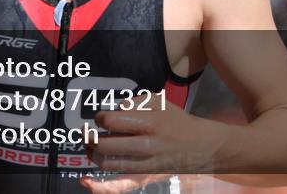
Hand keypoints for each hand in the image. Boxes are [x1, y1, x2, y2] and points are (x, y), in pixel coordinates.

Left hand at [79, 94, 221, 192]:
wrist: (201, 146)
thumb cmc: (176, 121)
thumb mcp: (159, 101)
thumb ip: (134, 102)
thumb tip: (113, 112)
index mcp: (149, 123)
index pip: (111, 121)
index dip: (99, 118)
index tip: (101, 117)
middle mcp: (146, 145)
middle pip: (105, 144)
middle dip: (89, 137)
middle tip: (85, 132)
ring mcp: (145, 164)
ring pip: (108, 163)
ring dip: (92, 154)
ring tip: (89, 146)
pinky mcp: (145, 177)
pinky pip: (120, 186)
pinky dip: (100, 187)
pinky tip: (85, 182)